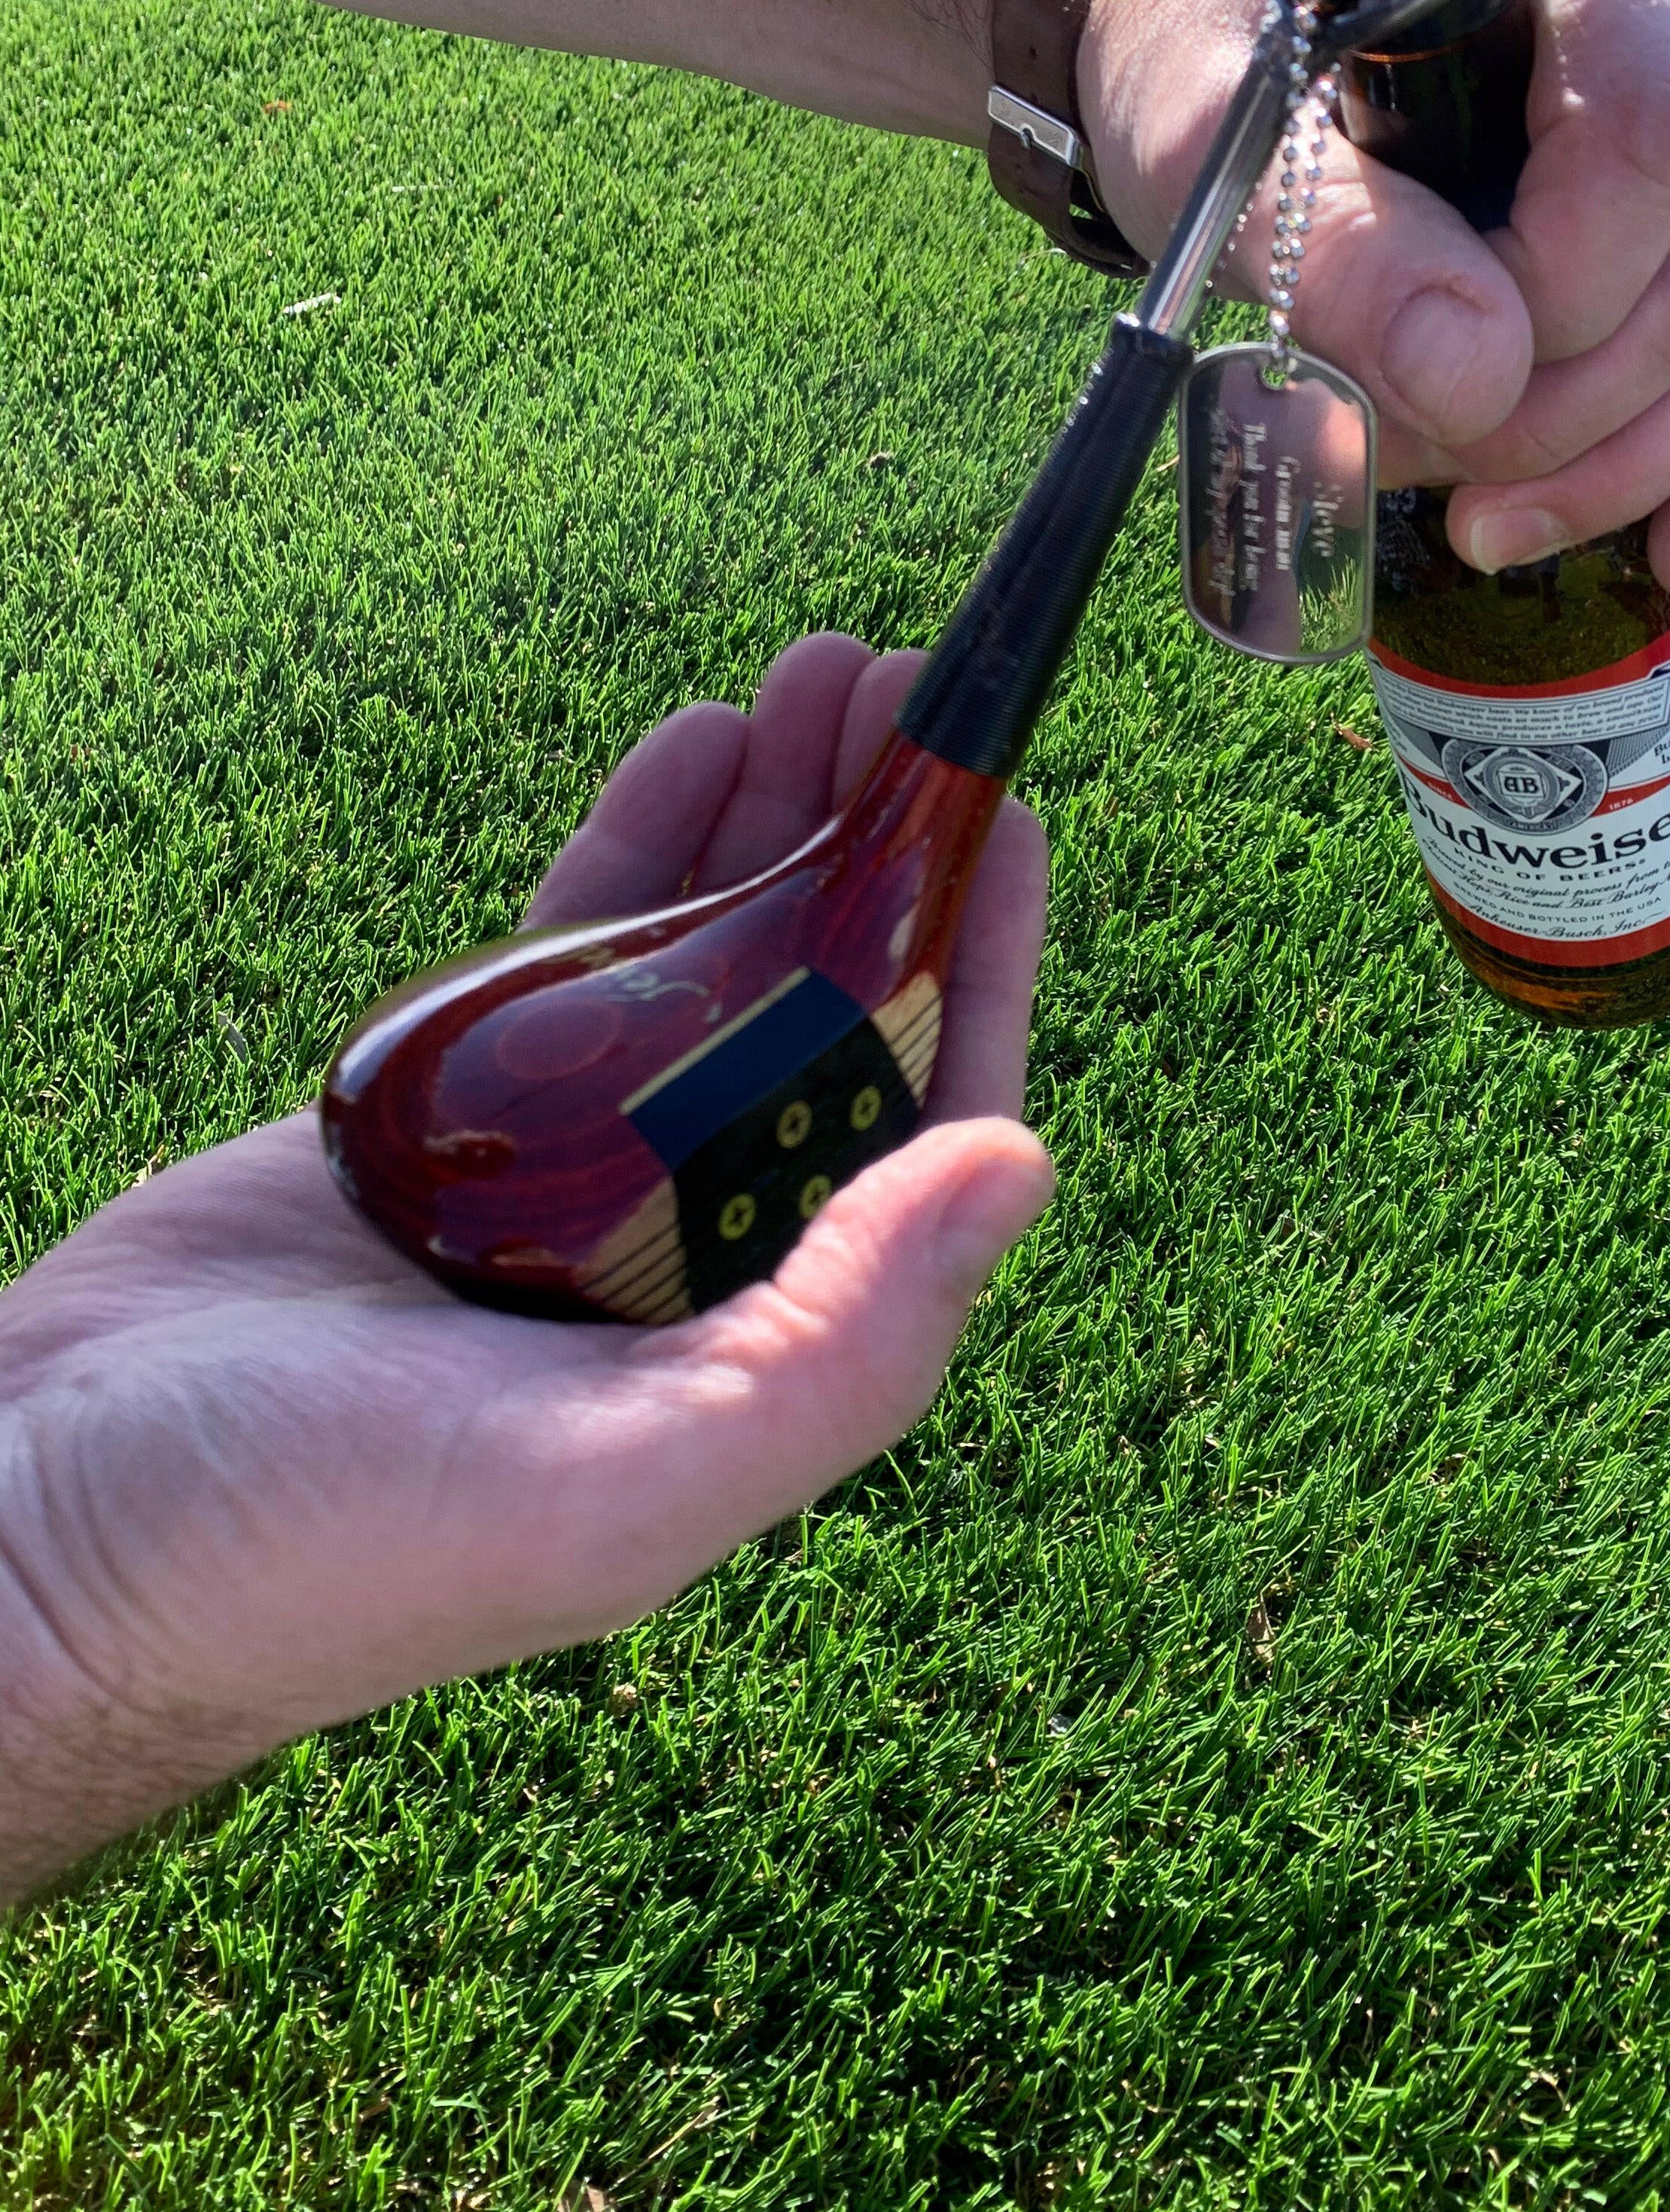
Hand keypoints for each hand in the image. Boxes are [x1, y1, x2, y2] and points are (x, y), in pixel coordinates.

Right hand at [0, 636, 1050, 1905]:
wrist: (45, 1522)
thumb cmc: (323, 1545)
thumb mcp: (619, 1481)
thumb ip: (834, 1343)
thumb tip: (1020, 1164)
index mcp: (759, 1340)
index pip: (921, 1127)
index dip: (977, 967)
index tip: (1007, 815)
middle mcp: (690, 1251)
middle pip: (828, 1013)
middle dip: (881, 855)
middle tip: (908, 692)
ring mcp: (573, 1172)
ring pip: (714, 962)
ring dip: (779, 823)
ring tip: (824, 676)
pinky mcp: (459, 1113)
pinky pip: (585, 951)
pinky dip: (645, 847)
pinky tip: (697, 742)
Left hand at [1080, 0, 1669, 603]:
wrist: (1206, 65)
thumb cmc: (1203, 74)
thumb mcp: (1216, 144)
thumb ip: (1333, 243)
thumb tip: (1479, 379)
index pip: (1644, 130)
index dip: (1561, 290)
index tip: (1426, 369)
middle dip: (1565, 409)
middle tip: (1414, 464)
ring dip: (1619, 460)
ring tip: (1476, 523)